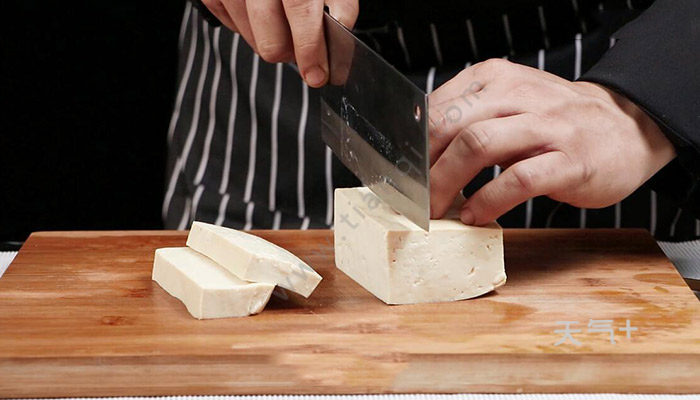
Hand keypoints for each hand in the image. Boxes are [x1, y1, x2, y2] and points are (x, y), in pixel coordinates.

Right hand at [200, 0, 358, 87]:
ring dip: (270, 40)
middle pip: (271, 41)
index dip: (309, 49)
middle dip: (290, 53)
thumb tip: (340, 39)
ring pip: (252, 40)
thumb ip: (341, 6)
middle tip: (300, 45)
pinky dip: (250, 29)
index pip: (299, 11)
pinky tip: (261, 15)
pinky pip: (233, 28)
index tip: (317, 74)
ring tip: (281, 23)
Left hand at [428, 58, 675, 224]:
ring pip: (478, 145)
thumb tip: (419, 150)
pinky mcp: (569, 160)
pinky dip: (489, 200)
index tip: (402, 173)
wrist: (627, 127)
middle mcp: (519, 95)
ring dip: (447, 182)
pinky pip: (518, 180)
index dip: (413, 145)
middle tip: (414, 197)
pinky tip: (477, 215)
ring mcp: (547, 126)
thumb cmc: (555, 122)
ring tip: (437, 209)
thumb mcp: (510, 104)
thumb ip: (469, 117)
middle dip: (423, 166)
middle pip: (450, 124)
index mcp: (496, 79)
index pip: (437, 107)